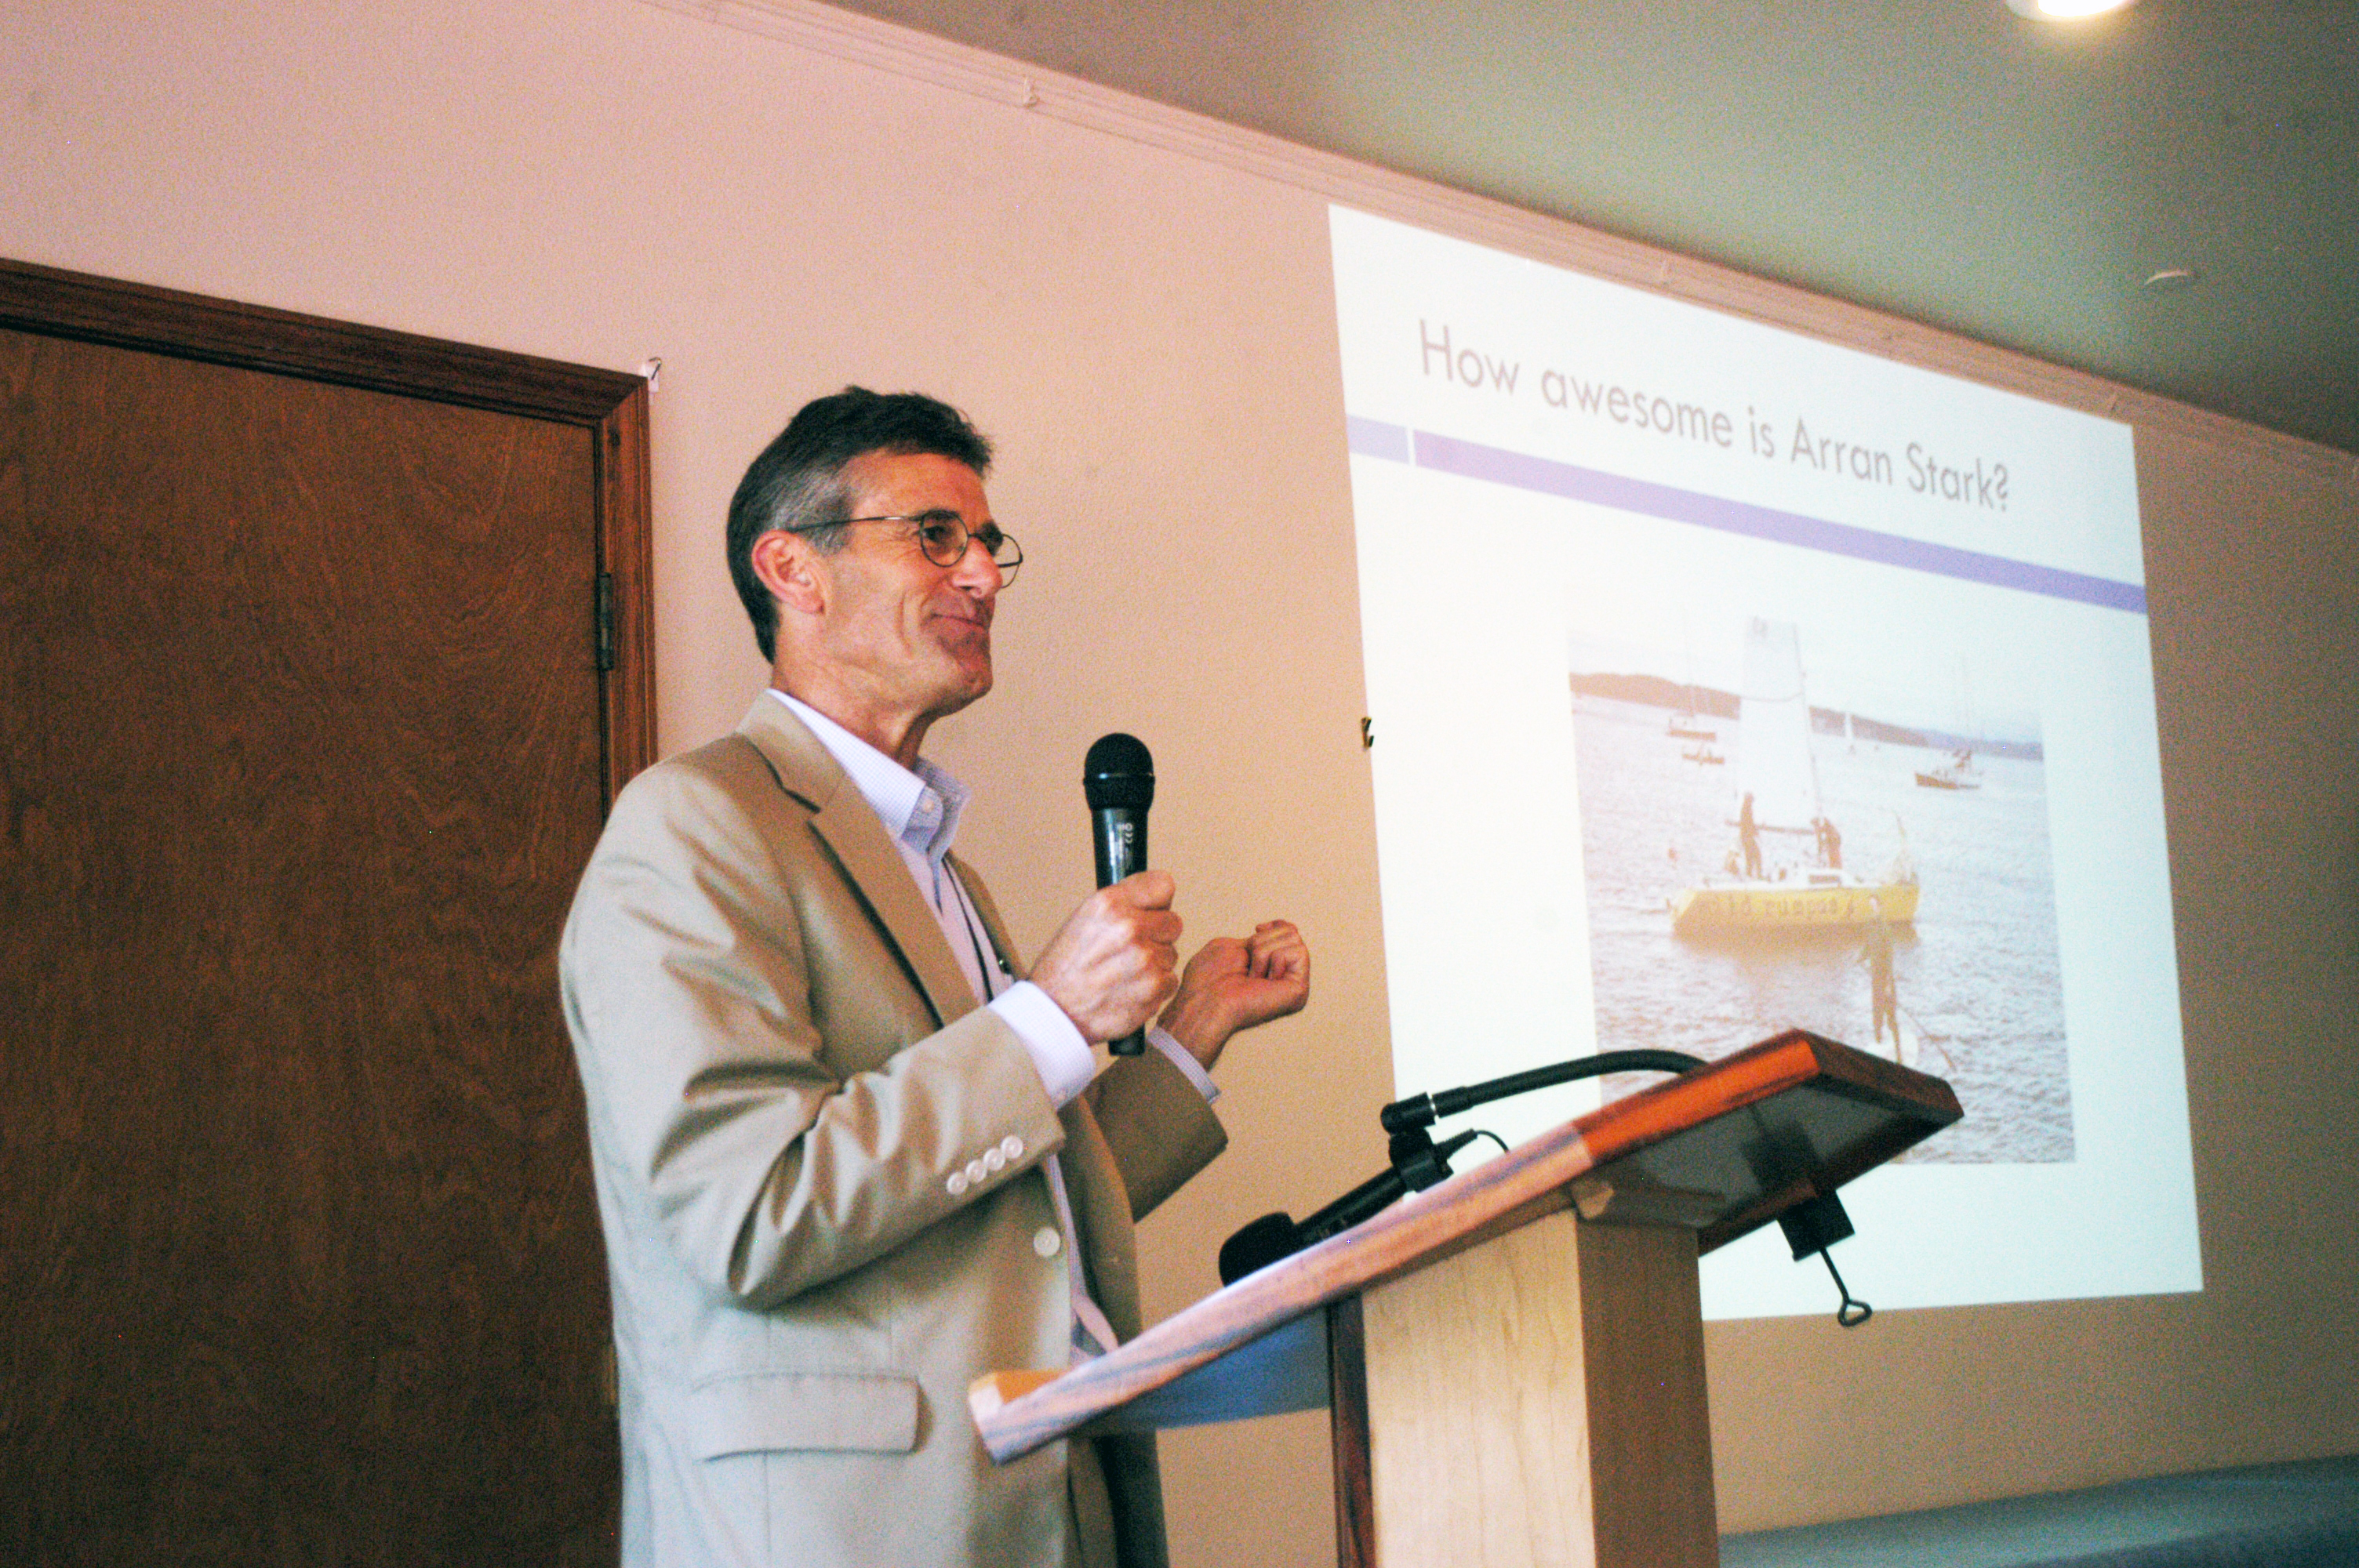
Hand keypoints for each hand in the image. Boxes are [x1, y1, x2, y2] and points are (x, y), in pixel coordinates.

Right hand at [1029, 871, 1182, 1044]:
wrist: (1054, 1012)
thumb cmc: (1065, 968)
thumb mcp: (1083, 919)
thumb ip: (1122, 905)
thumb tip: (1157, 902)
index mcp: (1110, 903)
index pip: (1163, 885)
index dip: (1156, 903)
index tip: (1148, 914)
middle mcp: (1129, 926)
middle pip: (1173, 923)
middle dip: (1156, 936)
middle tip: (1129, 952)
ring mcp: (1145, 958)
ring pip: (1171, 954)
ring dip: (1154, 965)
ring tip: (1123, 974)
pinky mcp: (1154, 987)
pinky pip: (1170, 981)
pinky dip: (1154, 989)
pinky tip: (1129, 991)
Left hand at [1158, 919, 1309, 1071]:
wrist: (1206, 1001)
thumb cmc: (1209, 977)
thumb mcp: (1229, 945)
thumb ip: (1254, 938)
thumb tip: (1272, 928)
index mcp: (1270, 965)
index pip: (1290, 931)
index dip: (1275, 925)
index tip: (1256, 929)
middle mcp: (1285, 974)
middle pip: (1292, 931)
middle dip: (1262, 941)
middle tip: (1248, 965)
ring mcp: (1294, 983)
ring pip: (1295, 939)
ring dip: (1264, 952)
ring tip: (1253, 977)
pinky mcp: (1299, 989)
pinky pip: (1299, 953)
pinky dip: (1275, 960)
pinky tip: (1264, 981)